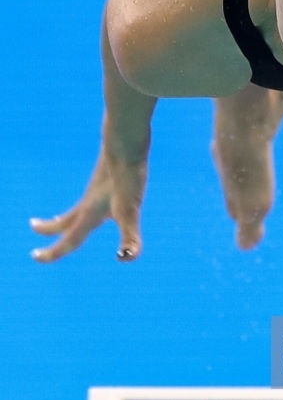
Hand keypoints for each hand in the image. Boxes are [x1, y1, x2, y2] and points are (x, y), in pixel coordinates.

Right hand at [30, 150, 147, 262]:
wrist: (125, 141)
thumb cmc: (127, 177)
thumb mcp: (131, 212)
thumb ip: (130, 237)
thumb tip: (124, 257)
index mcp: (90, 214)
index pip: (70, 239)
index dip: (53, 252)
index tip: (35, 257)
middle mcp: (90, 202)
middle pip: (66, 221)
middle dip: (50, 229)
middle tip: (33, 226)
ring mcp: (97, 189)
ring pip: (77, 207)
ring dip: (65, 216)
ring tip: (58, 220)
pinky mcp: (107, 177)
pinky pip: (92, 194)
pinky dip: (88, 202)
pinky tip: (98, 197)